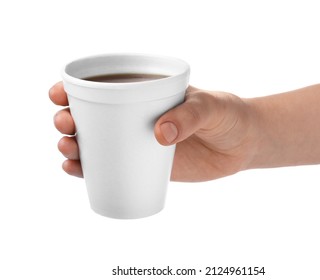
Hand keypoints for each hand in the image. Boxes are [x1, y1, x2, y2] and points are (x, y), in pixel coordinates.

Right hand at [49, 82, 254, 181]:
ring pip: (96, 143)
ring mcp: (138, 142)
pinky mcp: (146, 165)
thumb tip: (159, 135)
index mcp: (146, 92)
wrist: (243, 144)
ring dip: (72, 146)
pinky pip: (111, 167)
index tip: (59, 95)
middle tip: (66, 125)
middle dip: (67, 119)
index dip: (73, 88)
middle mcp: (136, 116)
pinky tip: (76, 170)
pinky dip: (89, 170)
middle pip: (90, 115)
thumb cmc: (228, 115)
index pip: (102, 86)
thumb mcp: (210, 106)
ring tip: (68, 150)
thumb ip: (188, 115)